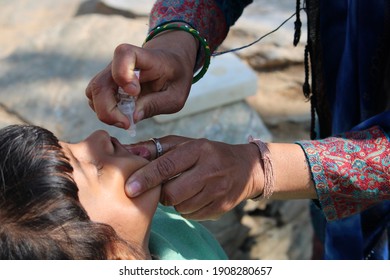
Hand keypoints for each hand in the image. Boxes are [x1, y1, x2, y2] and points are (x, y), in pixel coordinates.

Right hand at [85, 30, 197, 128]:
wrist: (171, 64)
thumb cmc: (175, 78)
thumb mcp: (176, 96)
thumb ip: (156, 104)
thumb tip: (133, 118)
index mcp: (145, 57)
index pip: (123, 54)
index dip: (123, 74)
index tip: (135, 92)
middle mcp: (120, 62)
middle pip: (100, 84)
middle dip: (108, 110)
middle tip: (127, 124)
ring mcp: (110, 73)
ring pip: (93, 93)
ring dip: (106, 112)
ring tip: (126, 120)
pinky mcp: (106, 84)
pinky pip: (95, 99)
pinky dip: (105, 112)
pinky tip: (122, 116)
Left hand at [126, 136, 263, 219]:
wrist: (245, 168)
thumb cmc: (208, 154)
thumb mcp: (185, 144)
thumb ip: (156, 147)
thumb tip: (129, 151)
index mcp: (198, 149)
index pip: (167, 165)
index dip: (146, 178)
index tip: (130, 188)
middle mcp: (210, 169)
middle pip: (173, 193)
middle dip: (163, 193)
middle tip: (166, 186)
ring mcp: (218, 190)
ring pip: (181, 207)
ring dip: (176, 201)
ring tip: (184, 189)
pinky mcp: (222, 206)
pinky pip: (192, 215)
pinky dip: (188, 209)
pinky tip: (195, 197)